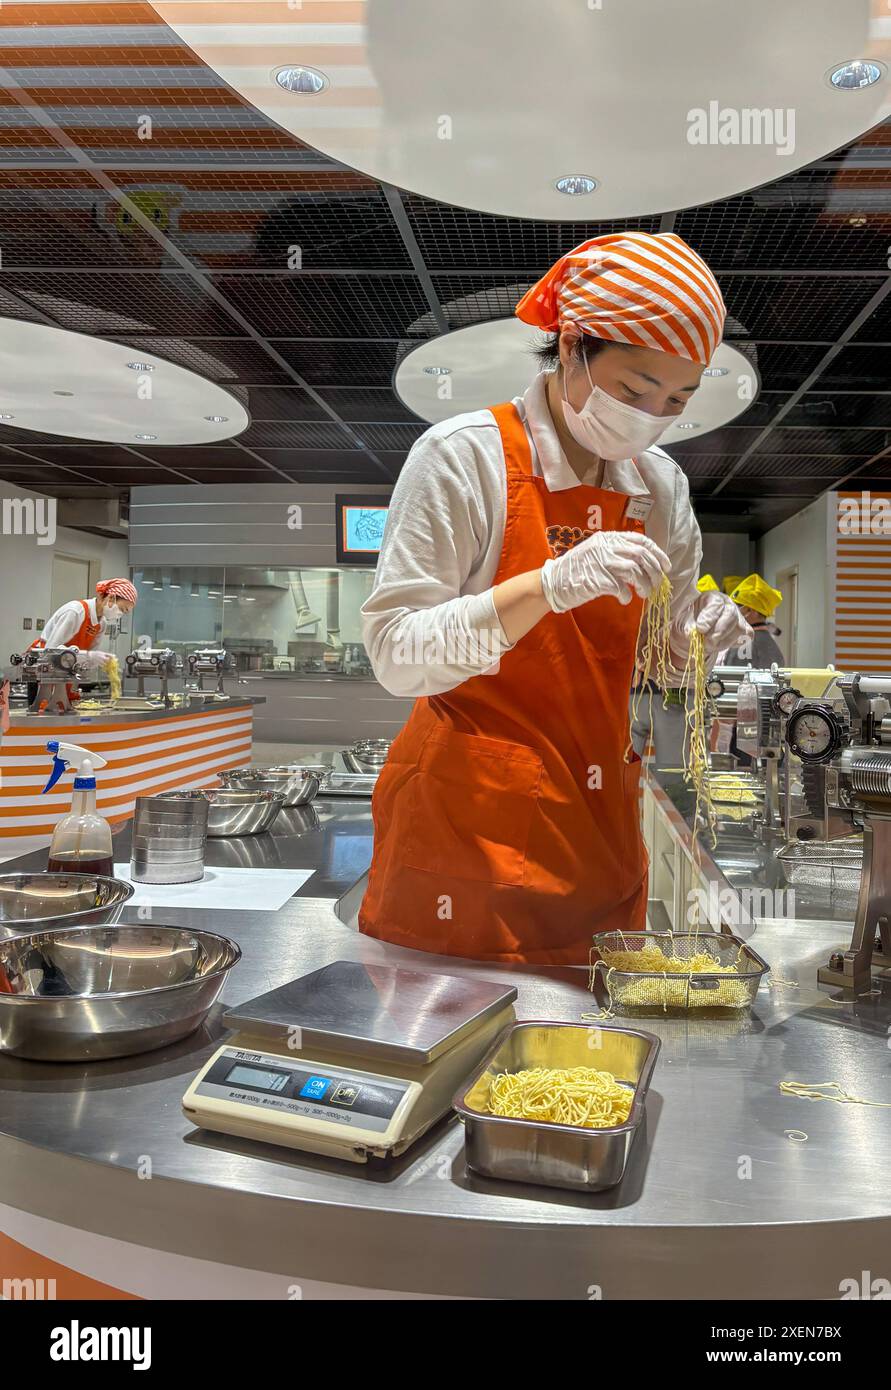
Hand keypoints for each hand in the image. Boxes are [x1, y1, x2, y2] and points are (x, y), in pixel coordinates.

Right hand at [540, 531, 669, 612]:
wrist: (552, 583)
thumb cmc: (577, 571)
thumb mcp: (596, 554)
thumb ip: (617, 554)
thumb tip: (644, 564)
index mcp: (607, 539)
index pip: (640, 541)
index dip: (657, 553)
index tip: (666, 567)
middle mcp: (605, 547)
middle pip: (641, 555)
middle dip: (654, 571)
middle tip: (658, 584)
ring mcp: (601, 562)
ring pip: (635, 571)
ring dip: (644, 584)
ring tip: (645, 594)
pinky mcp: (597, 579)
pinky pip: (621, 587)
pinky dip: (627, 595)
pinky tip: (625, 599)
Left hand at [684, 591, 750, 651]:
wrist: (696, 631)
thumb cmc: (691, 623)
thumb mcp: (684, 622)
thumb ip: (688, 627)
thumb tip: (692, 634)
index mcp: (712, 597)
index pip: (716, 604)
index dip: (709, 618)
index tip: (700, 629)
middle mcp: (728, 604)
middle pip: (731, 615)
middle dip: (718, 631)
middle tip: (706, 642)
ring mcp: (738, 616)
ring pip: (739, 628)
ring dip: (723, 641)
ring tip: (710, 645)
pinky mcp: (744, 629)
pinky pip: (746, 637)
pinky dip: (733, 643)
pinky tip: (720, 644)